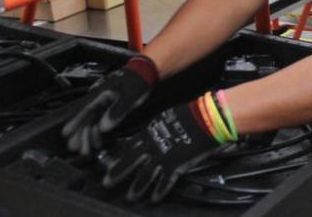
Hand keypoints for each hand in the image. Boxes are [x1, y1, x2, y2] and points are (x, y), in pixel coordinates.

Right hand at [62, 55, 157, 155]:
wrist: (145, 72)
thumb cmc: (137, 80)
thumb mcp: (128, 96)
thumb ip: (116, 111)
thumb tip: (104, 126)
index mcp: (100, 93)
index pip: (83, 110)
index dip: (74, 122)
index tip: (66, 133)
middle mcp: (99, 99)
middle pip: (86, 118)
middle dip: (79, 133)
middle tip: (75, 147)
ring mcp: (104, 103)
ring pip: (92, 121)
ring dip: (87, 135)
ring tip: (84, 149)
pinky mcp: (110, 107)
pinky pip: (100, 121)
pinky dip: (97, 132)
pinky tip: (96, 141)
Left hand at [102, 103, 219, 202]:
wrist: (204, 119)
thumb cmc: (188, 113)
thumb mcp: (166, 117)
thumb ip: (157, 128)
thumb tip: (152, 133)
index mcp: (148, 132)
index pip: (128, 146)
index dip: (118, 156)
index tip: (110, 163)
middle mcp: (151, 146)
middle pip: (129, 161)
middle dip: (117, 172)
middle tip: (107, 182)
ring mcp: (162, 157)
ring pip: (144, 175)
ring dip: (137, 187)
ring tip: (130, 196)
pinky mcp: (175, 166)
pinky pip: (165, 182)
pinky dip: (159, 191)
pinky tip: (154, 198)